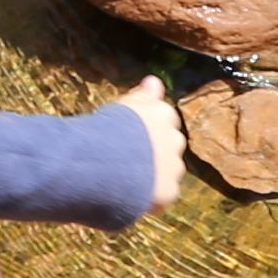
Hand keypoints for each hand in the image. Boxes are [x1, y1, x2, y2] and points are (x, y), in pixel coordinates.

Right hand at [116, 70, 185, 208]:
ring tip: (129, 181)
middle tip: (130, 159)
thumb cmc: (105, 130)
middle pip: (170, 144)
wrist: (103, 163)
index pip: (164, 118)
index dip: (148, 129)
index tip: (132, 136)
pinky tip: (132, 196)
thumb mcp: (124, 106)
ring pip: (169, 170)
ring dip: (155, 175)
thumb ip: (143, 95)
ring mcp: (173, 166)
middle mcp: (174, 138)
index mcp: (162, 113)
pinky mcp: (169, 191)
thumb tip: (154, 80)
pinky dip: (152, 197)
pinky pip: (163, 194)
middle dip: (156, 151)